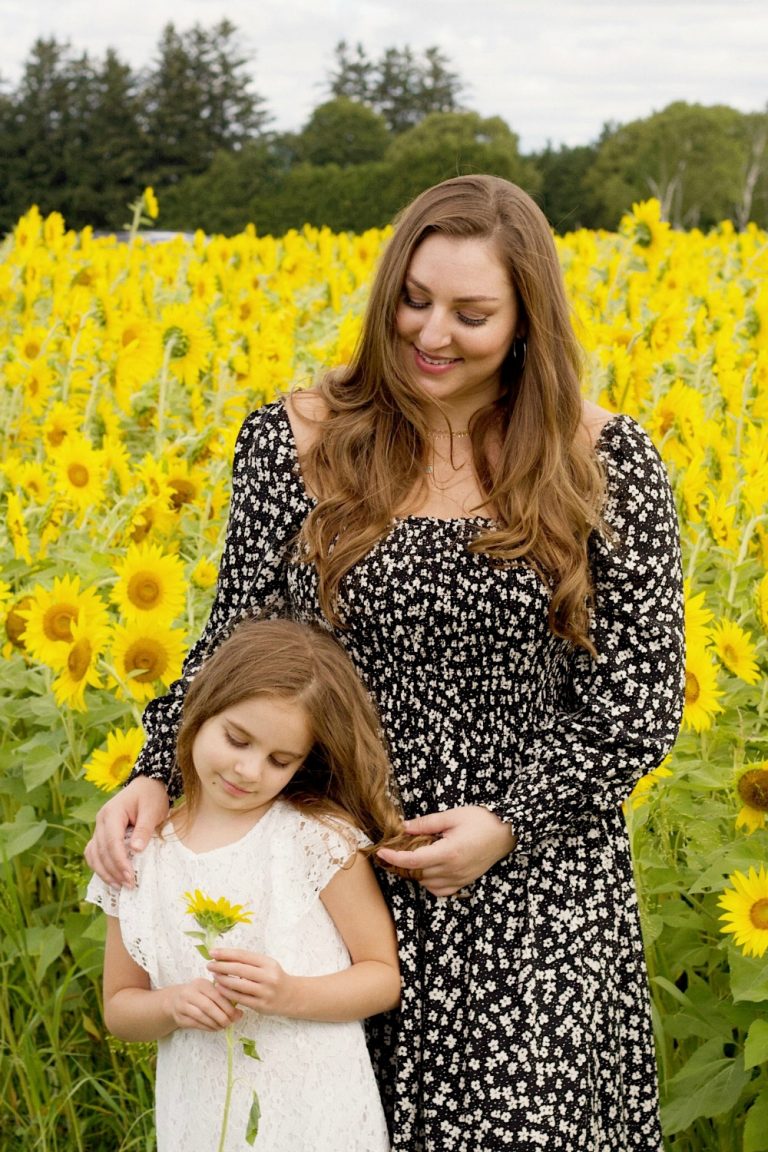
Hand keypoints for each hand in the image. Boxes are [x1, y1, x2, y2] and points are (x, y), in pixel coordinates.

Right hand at [84, 776, 169, 886]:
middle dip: (114, 871)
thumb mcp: (152, 810)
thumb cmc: (151, 796)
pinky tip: (111, 877)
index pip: (112, 842)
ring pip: (94, 854)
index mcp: (111, 813)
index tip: (130, 877)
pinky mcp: (102, 834)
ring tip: (119, 886)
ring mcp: (99, 828)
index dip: (120, 862)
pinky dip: (100, 866)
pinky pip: (94, 853)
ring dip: (104, 872)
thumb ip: (144, 829)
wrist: (147, 785)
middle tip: (129, 886)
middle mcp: (101, 821)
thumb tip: (136, 850)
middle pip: (101, 851)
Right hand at [164, 978, 242, 1031]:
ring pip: (201, 1017)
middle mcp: (189, 993)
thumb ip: (223, 998)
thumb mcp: (209, 990)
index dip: (228, 1006)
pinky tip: (215, 1028)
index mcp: (201, 983)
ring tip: (224, 1026)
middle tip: (231, 1022)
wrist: (174, 1000)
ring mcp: (182, 1005)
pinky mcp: (180, 1018)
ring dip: (215, 1024)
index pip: (216, 995)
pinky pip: (196, 1024)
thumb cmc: (198, 995)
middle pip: (208, 1007)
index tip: (237, 1014)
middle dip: (222, 1017)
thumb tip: (240, 1013)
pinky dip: (208, 1028)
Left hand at [207, 949, 293, 1016]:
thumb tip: (224, 957)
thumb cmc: (274, 977)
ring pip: (238, 984)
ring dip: (223, 979)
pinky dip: (227, 992)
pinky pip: (240, 998)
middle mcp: (268, 976)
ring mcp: (264, 992)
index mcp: (268, 963)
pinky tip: (219, 988)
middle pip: (239, 969)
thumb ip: (249, 962)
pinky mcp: (261, 1005)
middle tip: (209, 964)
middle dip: (221, 966)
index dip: (226, 953)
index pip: (243, 955)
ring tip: (214, 974)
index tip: (212, 952)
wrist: (291, 996)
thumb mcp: (266, 965)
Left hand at [376, 805, 515, 896]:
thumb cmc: (481, 821)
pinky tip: (428, 869)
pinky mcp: (464, 882)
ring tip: (412, 856)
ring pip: (426, 884)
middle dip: (401, 864)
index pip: (413, 861)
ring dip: (415, 873)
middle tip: (394, 849)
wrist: (507, 832)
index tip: (381, 852)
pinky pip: (440, 890)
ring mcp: (459, 879)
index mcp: (448, 853)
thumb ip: (426, 824)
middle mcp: (452, 870)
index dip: (394, 858)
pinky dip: (429, 882)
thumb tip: (404, 827)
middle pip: (417, 874)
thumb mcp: (452, 816)